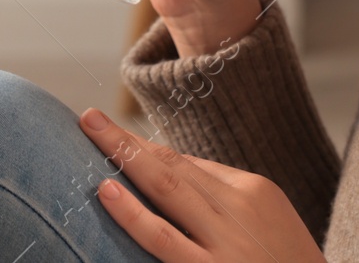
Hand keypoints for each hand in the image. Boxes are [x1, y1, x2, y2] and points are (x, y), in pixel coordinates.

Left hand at [78, 107, 324, 262]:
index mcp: (255, 190)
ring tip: (89, 131)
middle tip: (88, 118)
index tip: (116, 139)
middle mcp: (240, 206)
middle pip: (172, 164)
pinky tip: (106, 190)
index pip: (190, 165)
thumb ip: (227, 208)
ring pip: (165, 185)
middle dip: (126, 140)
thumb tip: (173, 183)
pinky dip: (132, 212)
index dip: (146, 152)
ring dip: (122, 155)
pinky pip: (163, 238)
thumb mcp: (270, 228)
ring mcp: (226, 240)